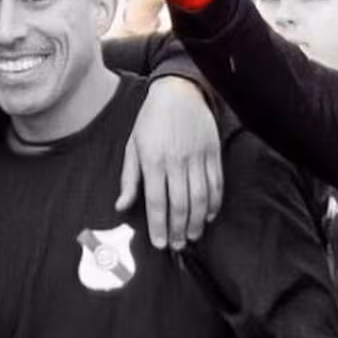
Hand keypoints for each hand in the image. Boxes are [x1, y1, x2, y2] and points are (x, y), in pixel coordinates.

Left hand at [116, 77, 223, 249]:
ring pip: (201, 197)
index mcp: (154, 161)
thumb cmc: (151, 120)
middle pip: (181, 204)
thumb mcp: (133, 146)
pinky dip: (214, 202)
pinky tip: (208, 215)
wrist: (179, 92)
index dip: (159, 226)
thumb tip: (122, 206)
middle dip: (178, 229)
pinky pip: (216, 183)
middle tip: (177, 245)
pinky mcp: (213, 153)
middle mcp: (177, 161)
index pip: (157, 202)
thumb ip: (129, 179)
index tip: (159, 244)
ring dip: (197, 220)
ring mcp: (198, 157)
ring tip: (192, 236)